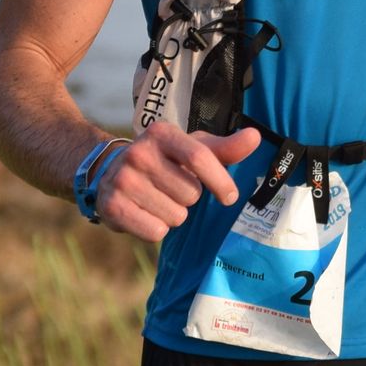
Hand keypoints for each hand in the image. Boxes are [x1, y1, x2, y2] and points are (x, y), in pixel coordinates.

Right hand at [95, 123, 262, 239]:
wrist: (111, 173)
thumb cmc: (165, 161)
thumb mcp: (192, 149)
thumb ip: (224, 148)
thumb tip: (255, 137)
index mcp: (162, 134)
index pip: (199, 158)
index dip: (220, 181)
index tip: (229, 197)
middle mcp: (139, 153)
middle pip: (191, 193)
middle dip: (190, 198)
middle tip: (174, 190)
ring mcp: (123, 179)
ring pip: (175, 215)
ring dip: (174, 214)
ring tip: (159, 200)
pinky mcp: (111, 206)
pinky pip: (155, 231)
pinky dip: (157, 229)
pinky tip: (146, 213)